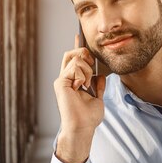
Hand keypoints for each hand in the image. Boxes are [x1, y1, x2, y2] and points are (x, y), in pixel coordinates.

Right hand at [54, 35, 105, 162]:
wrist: (82, 127)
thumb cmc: (89, 117)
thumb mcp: (98, 98)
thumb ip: (98, 86)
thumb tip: (100, 76)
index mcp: (73, 81)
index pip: (74, 60)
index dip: (77, 47)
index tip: (78, 36)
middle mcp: (65, 78)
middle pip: (72, 54)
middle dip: (84, 55)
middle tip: (91, 69)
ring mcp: (62, 79)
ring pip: (77, 59)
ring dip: (87, 71)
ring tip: (86, 85)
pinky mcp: (60, 82)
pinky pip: (75, 67)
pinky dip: (82, 76)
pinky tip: (81, 86)